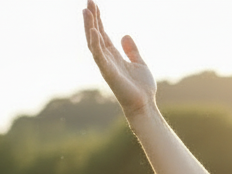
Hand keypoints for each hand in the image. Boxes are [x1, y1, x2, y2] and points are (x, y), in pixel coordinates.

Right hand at [83, 0, 156, 117]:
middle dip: (92, 19)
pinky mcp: (108, 72)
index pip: (103, 34)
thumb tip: (125, 35)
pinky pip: (99, 56)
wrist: (144, 105)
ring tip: (87, 11)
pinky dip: (95, 43)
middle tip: (88, 2)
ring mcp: (106, 65)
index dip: (98, 20)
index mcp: (114, 56)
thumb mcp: (139, 63)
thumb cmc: (142, 88)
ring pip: (94, 42)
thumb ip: (131, 50)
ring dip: (89, 27)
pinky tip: (93, 31)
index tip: (94, 5)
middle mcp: (107, 59)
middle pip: (96, 34)